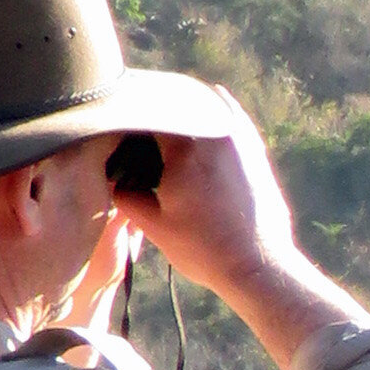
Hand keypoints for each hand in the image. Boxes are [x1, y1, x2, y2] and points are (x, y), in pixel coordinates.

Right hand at [115, 100, 296, 292]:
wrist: (256, 266)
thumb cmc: (204, 250)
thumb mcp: (153, 226)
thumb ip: (125, 195)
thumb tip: (113, 176)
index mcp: (185, 148)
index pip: (146, 114)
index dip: (128, 118)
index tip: (117, 127)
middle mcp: (214, 133)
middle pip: (174, 103)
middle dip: (154, 111)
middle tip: (138, 128)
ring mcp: (239, 137)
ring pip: (202, 104)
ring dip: (181, 109)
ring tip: (163, 126)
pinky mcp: (255, 148)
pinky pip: (228, 116)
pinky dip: (210, 115)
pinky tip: (197, 127)